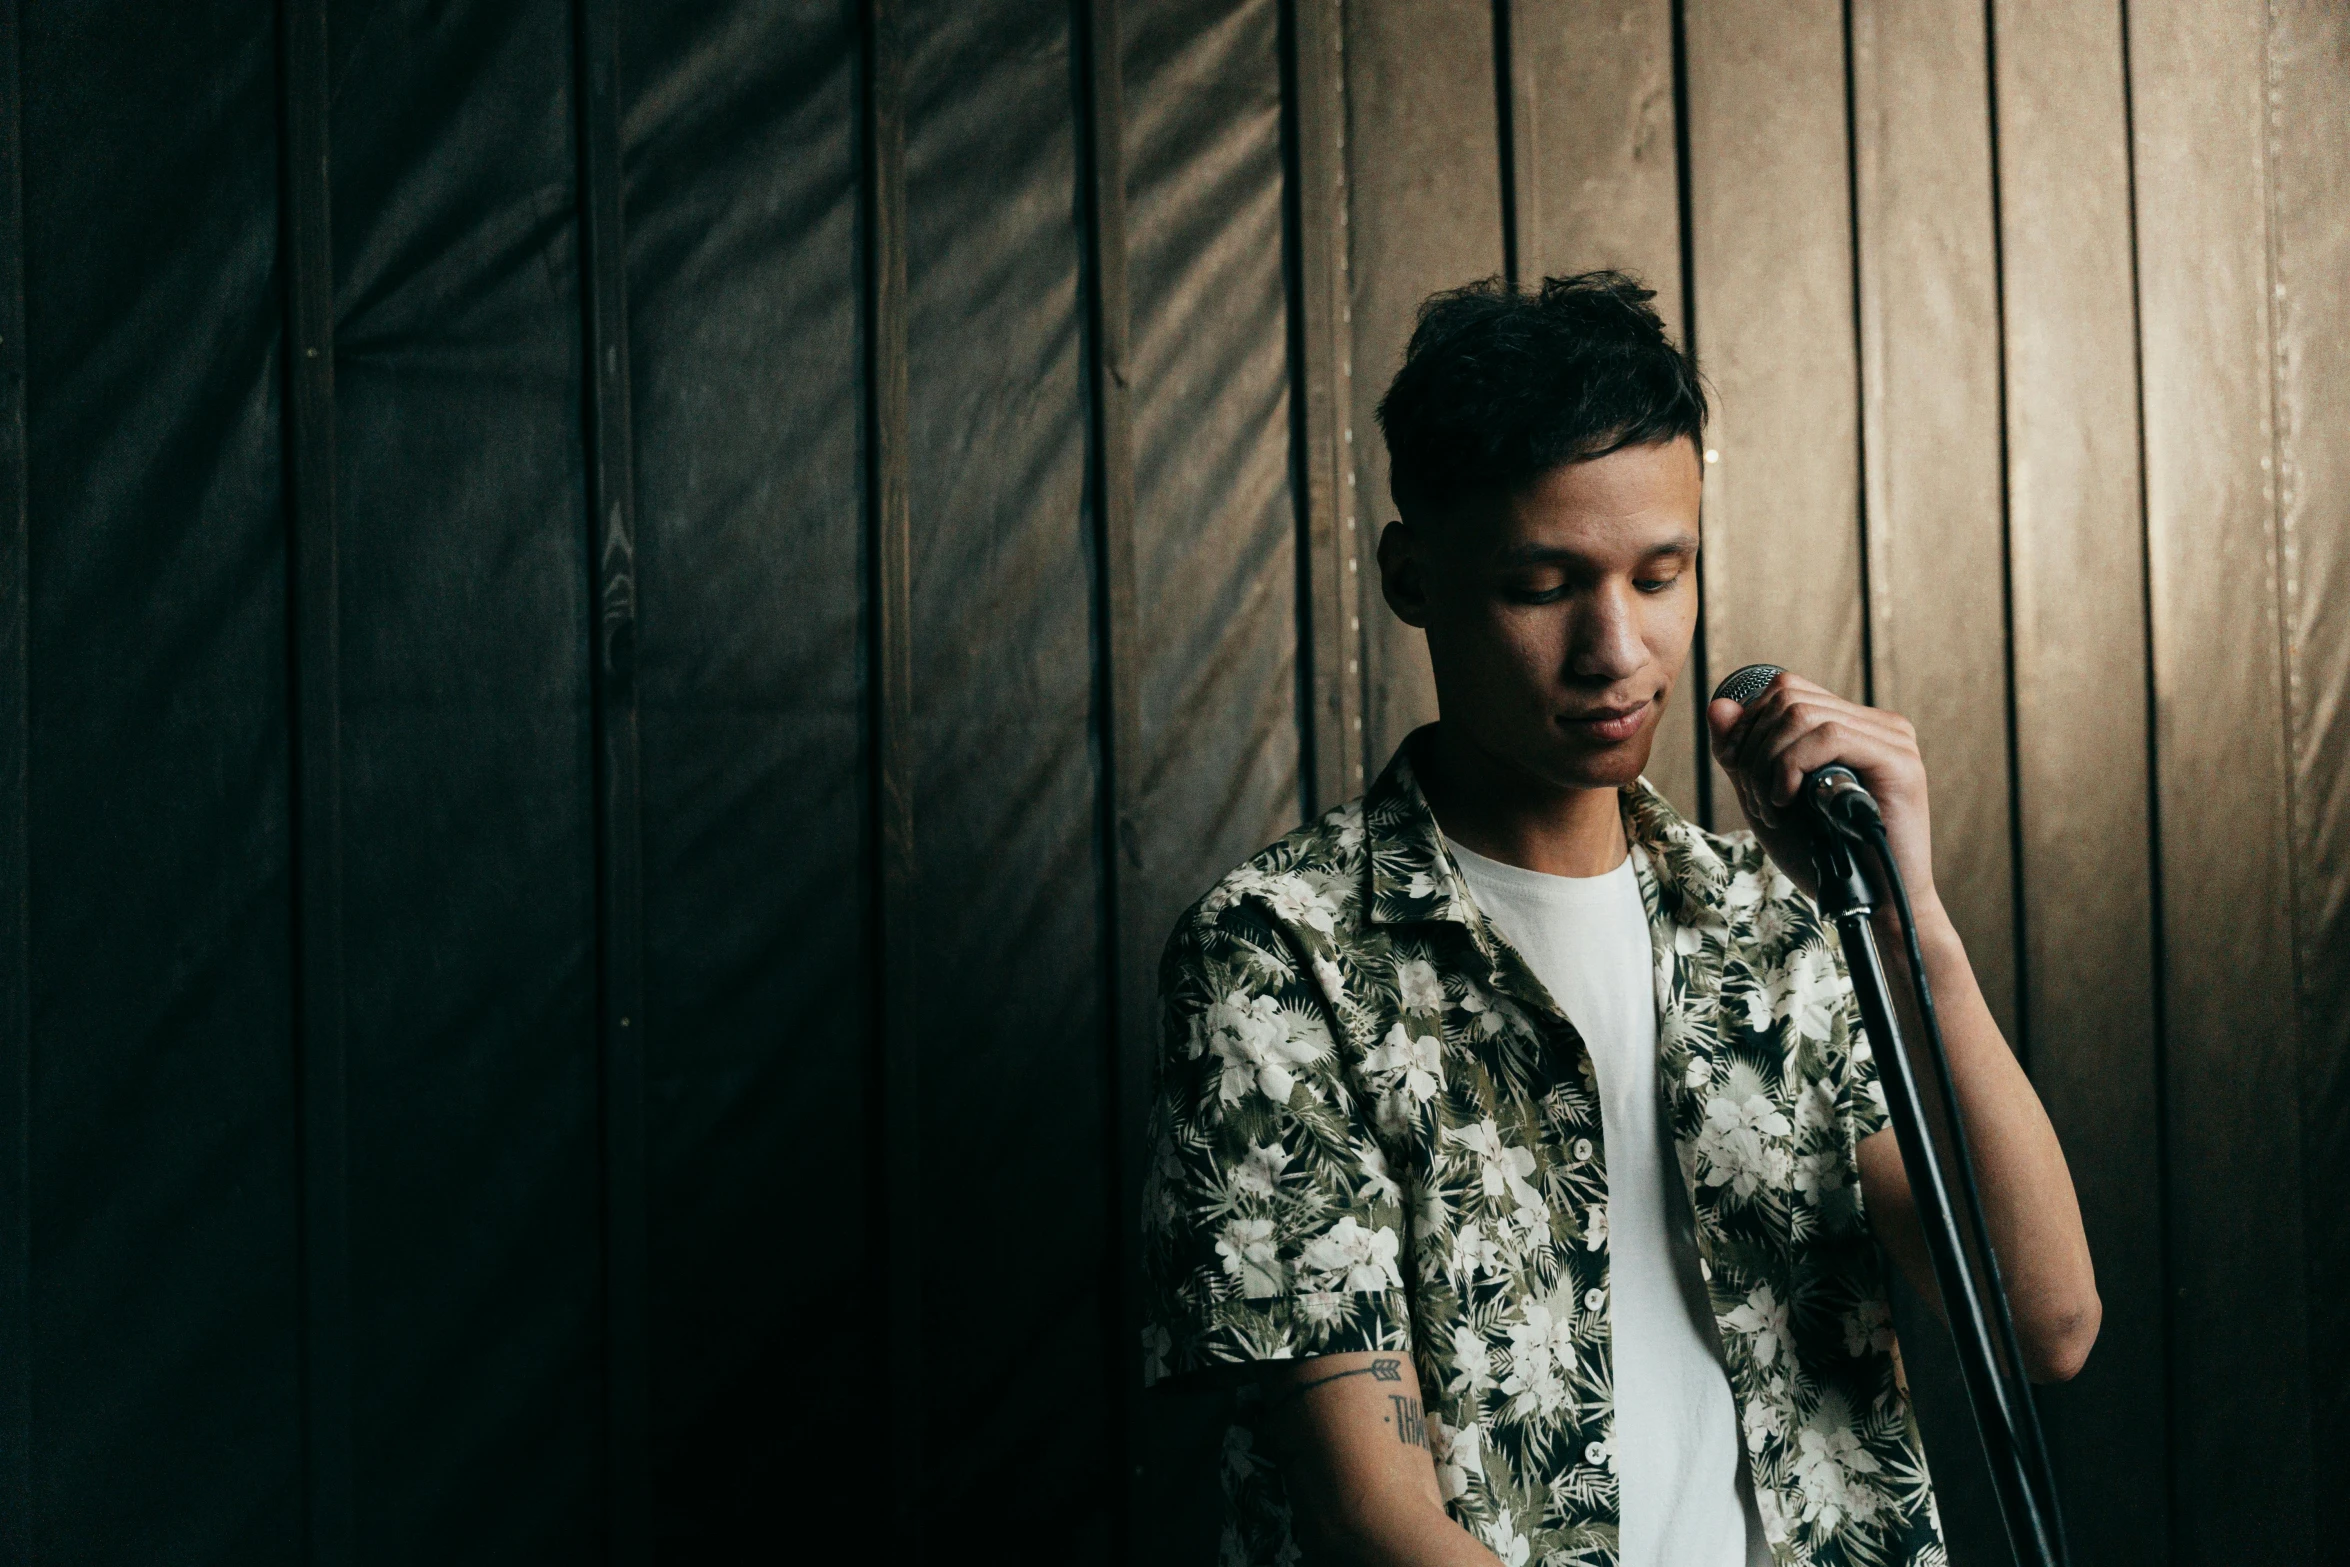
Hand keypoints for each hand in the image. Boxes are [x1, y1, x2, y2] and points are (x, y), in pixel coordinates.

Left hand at [1704, 672, 1936, 914]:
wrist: (1869, 906)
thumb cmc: (1823, 858)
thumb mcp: (1765, 799)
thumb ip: (1742, 753)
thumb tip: (1719, 704)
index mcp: (1850, 726)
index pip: (1785, 689)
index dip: (1747, 724)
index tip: (1737, 771)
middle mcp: (1875, 724)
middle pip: (1787, 696)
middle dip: (1753, 749)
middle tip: (1760, 802)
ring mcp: (1891, 739)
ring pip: (1802, 713)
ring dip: (1769, 765)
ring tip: (1774, 809)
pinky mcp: (1898, 761)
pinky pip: (1829, 736)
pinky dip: (1792, 767)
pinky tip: (1789, 802)